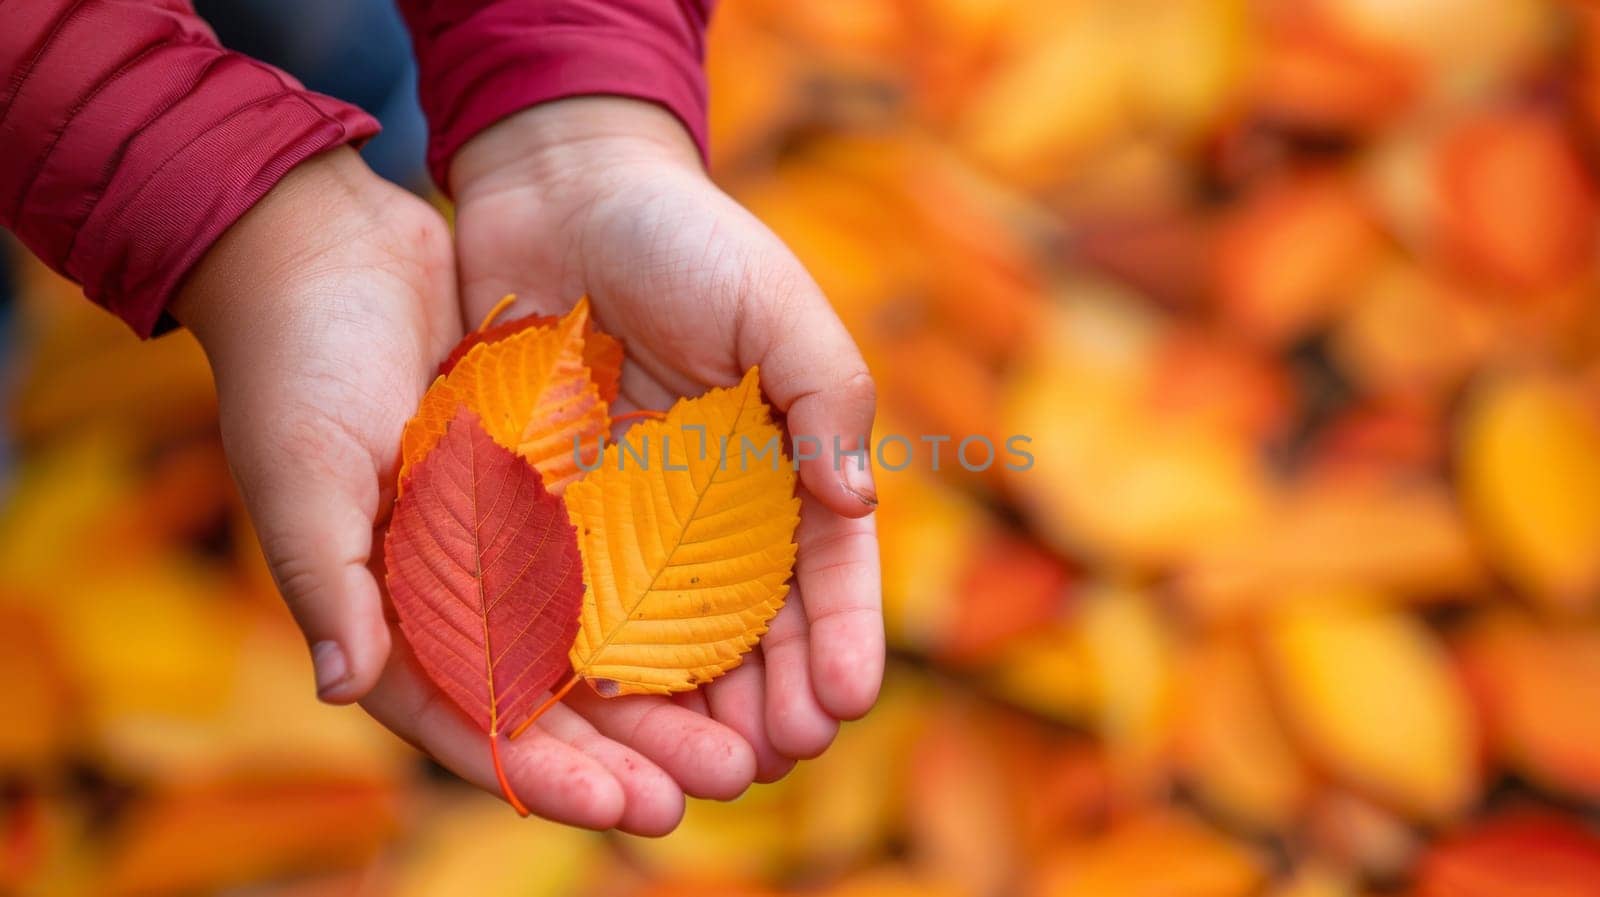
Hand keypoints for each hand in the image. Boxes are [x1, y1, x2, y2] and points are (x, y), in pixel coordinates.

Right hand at [172, 148, 743, 834]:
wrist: (334, 243)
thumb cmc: (294, 356)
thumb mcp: (301, 466)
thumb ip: (324, 576)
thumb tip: (342, 685)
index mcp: (392, 610)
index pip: (478, 719)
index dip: (551, 773)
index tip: (631, 808)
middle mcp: (459, 589)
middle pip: (560, 697)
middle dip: (639, 748)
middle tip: (729, 778)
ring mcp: (510, 538)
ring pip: (603, 637)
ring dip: (672, 688)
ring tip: (753, 728)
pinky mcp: (554, 483)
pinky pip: (623, 554)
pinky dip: (672, 595)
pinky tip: (738, 624)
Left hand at [451, 98, 884, 782]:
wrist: (559, 192)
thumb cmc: (684, 236)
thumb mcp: (773, 301)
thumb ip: (824, 392)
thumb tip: (855, 503)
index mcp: (783, 465)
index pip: (826, 570)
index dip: (842, 638)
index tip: (849, 700)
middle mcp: (714, 511)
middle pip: (754, 627)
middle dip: (773, 698)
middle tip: (775, 760)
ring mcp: (633, 522)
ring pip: (671, 639)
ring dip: (692, 709)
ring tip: (704, 769)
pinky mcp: (553, 516)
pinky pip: (575, 602)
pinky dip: (592, 663)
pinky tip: (600, 716)